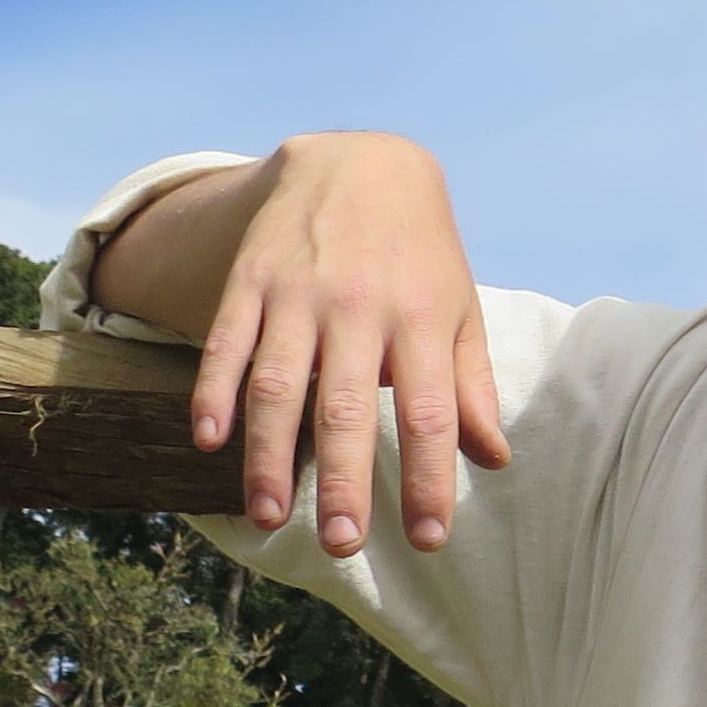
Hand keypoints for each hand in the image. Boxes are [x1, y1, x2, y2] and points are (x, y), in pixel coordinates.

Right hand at [195, 134, 506, 553]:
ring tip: (269, 518)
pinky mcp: (250, 279)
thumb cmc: (420, 253)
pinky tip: (211, 441)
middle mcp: (360, 309)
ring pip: (277, 384)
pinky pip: (227, 342)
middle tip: (342, 545)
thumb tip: (495, 460)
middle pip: (346, 408)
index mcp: (421, 321)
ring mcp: (299, 294)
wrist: (359, 161)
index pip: (430, 413)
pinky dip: (214, 392)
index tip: (429, 536)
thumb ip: (471, 387)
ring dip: (268, 454)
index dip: (429, 477)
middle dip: (342, 481)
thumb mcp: (458, 310)